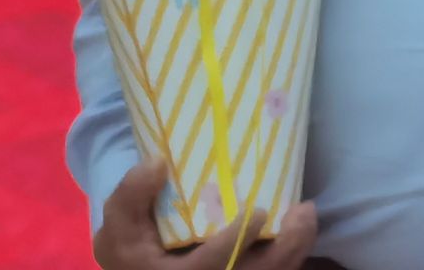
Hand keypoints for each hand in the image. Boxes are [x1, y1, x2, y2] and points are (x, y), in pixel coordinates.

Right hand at [93, 159, 319, 269]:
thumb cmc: (131, 252)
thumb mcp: (118, 227)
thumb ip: (130, 197)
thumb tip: (157, 164)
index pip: (211, 266)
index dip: (235, 242)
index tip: (258, 211)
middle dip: (286, 250)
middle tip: (303, 212)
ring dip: (296, 251)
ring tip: (306, 214)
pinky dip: (292, 255)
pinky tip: (299, 228)